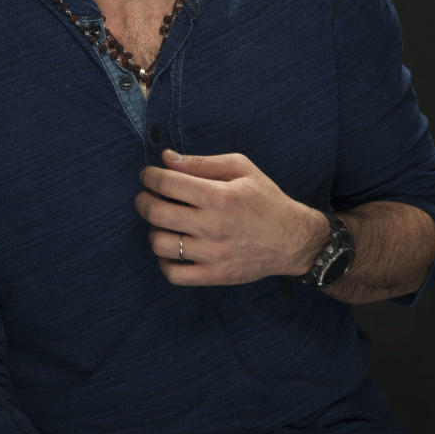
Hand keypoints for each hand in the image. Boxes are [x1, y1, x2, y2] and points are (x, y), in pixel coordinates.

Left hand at [134, 149, 324, 285]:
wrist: (293, 240)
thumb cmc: (265, 200)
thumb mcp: (241, 169)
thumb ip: (201, 162)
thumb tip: (166, 158)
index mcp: (219, 196)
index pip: (167, 183)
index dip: (149, 176)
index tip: (148, 176)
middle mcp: (213, 226)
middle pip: (155, 213)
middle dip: (142, 201)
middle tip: (146, 197)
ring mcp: (213, 254)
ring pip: (159, 244)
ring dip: (153, 230)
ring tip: (163, 224)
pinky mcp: (214, 275)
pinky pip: (173, 274)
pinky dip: (164, 262)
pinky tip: (173, 249)